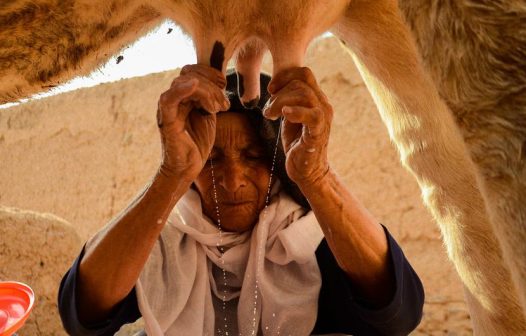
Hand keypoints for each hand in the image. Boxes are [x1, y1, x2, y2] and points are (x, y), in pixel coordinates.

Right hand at [157, 64, 229, 180]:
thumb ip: (209, 98)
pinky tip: (193, 86)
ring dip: (207, 92)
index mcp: (181, 96)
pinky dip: (180, 89)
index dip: (209, 72)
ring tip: (219, 109)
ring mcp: (168, 109)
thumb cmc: (197, 142)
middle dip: (212, 85)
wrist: (187, 167)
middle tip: (224, 104)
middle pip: (190, 75)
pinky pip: (168, 100)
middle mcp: (172, 99)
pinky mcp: (167, 121)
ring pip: (184, 83)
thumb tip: (220, 82)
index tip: (224, 83)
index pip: (192, 71)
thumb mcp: (207, 115)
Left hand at [263, 67, 331, 186]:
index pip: (304, 73)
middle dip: (278, 93)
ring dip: (280, 103)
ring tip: (270, 116)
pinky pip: (312, 114)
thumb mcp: (290, 116)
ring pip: (303, 94)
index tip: (271, 90)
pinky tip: (284, 115)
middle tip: (268, 111)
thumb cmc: (297, 143)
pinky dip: (296, 111)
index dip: (285, 76)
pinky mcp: (319, 131)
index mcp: (316, 98)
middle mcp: (323, 104)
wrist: (307, 170)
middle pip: (300, 82)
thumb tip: (275, 87)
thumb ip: (287, 100)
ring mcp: (323, 117)